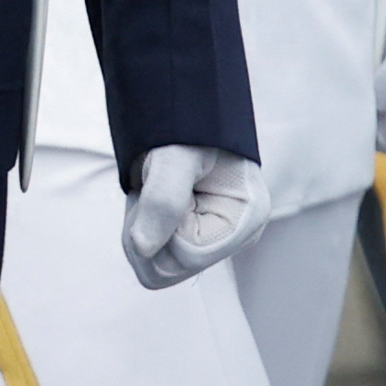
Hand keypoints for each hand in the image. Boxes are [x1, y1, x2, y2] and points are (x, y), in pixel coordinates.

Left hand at [120, 144, 265, 287]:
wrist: (184, 115)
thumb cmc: (187, 130)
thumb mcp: (174, 159)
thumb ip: (163, 201)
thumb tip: (144, 247)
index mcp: (246, 221)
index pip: (187, 258)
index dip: (161, 227)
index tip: (164, 187)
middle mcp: (236, 238)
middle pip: (168, 270)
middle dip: (145, 232)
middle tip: (150, 190)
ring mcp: (217, 242)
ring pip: (156, 269)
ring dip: (139, 231)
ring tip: (151, 193)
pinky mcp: (197, 241)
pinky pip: (154, 259)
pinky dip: (140, 232)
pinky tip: (153, 204)